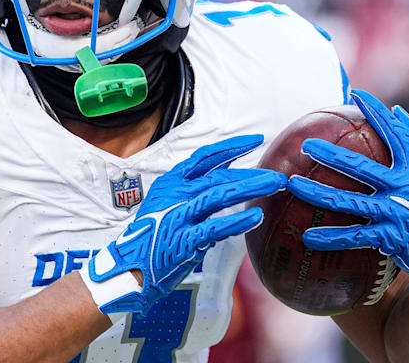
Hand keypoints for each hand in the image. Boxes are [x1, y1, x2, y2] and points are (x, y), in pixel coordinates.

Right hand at [81, 135, 285, 315]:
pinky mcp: (184, 239)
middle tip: (278, 176)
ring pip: (220, 195)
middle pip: (219, 176)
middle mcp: (175, 194)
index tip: (255, 140)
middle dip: (251, 174)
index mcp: (172, 182)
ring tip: (274, 186)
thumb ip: (195, 191)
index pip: (205, 157)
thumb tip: (228, 176)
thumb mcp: (168, 203)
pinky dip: (237, 222)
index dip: (231, 147)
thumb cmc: (152, 236)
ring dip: (250, 189)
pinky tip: (256, 216)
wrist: (130, 268)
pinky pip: (216, 227)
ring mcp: (179, 216)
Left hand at [286, 90, 408, 300]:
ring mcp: (395, 212)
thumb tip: (398, 111)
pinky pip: (354, 236)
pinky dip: (331, 238)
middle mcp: (404, 187)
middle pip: (361, 168)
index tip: (355, 93)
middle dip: (331, 155)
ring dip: (318, 194)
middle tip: (306, 145)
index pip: (394, 134)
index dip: (376, 112)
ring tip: (292, 185)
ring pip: (350, 202)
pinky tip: (308, 237)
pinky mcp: (390, 237)